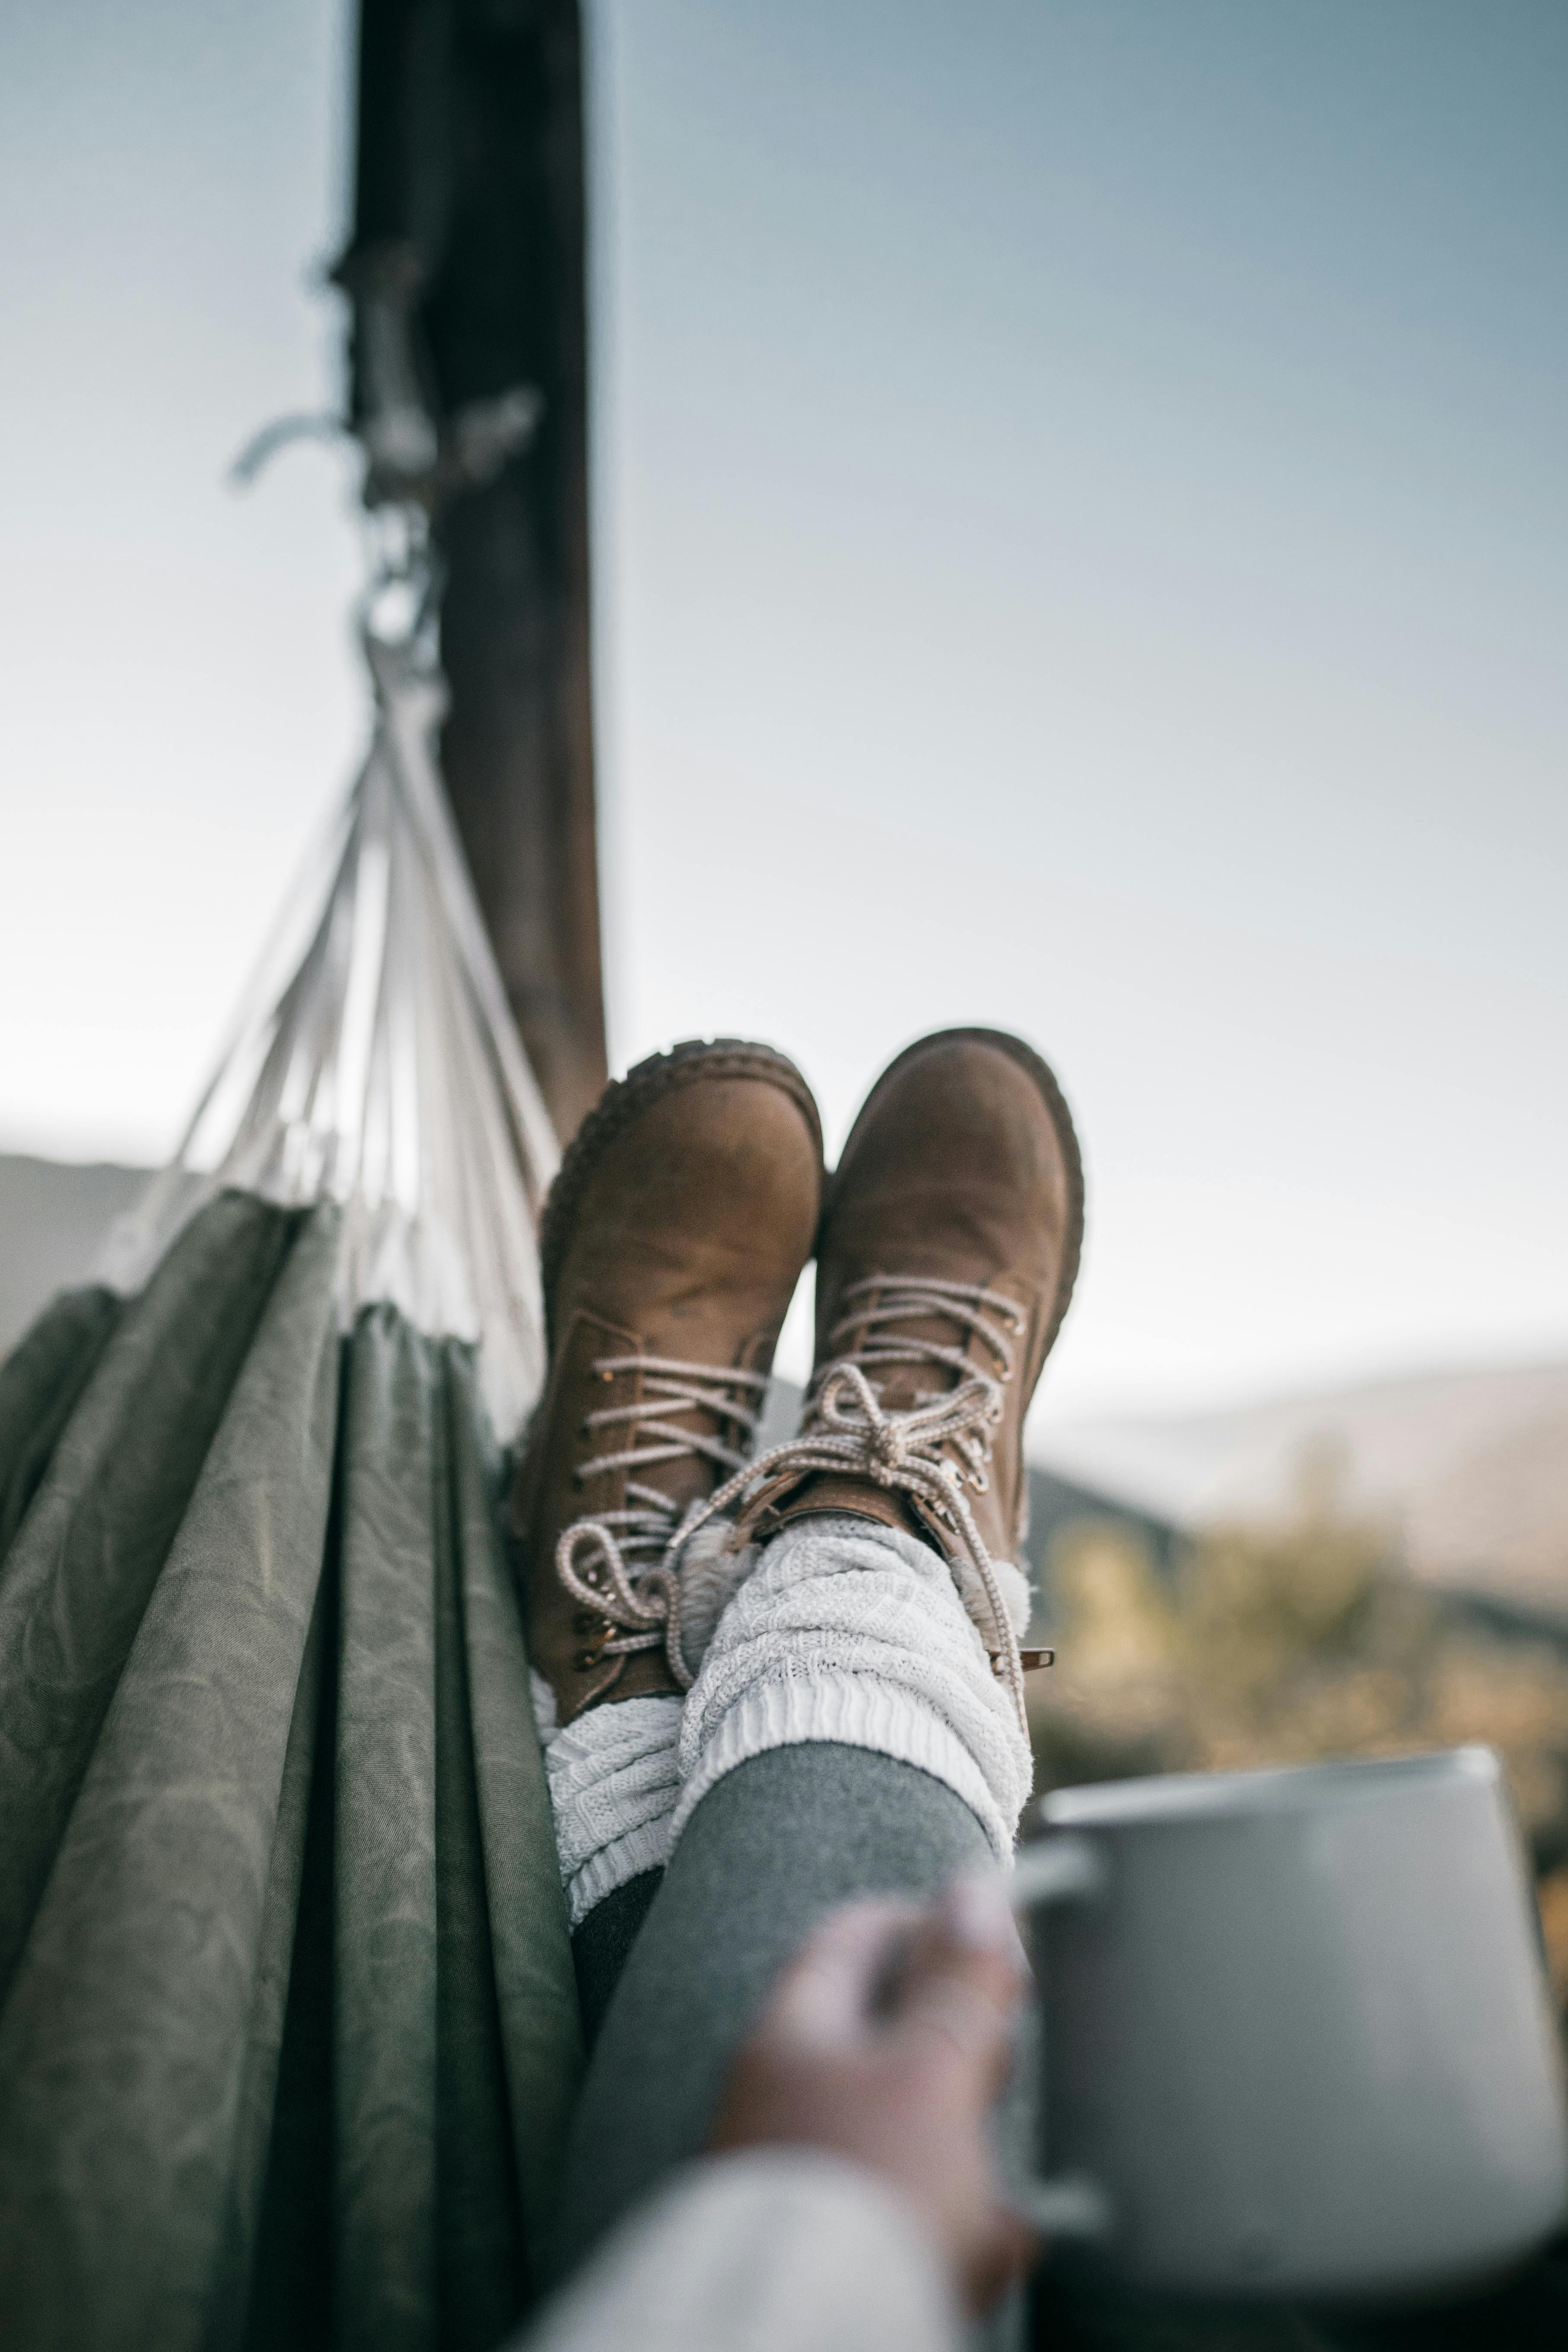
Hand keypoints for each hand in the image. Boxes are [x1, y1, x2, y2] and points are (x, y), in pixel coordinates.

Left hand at [706, 1873, 1036, 2314]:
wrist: (814, 2334)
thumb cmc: (862, 2194)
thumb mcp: (930, 2070)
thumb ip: (957, 1982)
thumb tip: (974, 1890)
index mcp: (792, 2036)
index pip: (852, 1938)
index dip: (922, 1919)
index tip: (986, 1926)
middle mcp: (783, 2098)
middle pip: (886, 2039)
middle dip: (957, 2051)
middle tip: (999, 2062)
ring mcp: (804, 2174)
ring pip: (907, 2137)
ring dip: (966, 2153)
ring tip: (1002, 2189)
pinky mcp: (831, 2243)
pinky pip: (909, 2217)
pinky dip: (959, 2226)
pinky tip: (995, 2242)